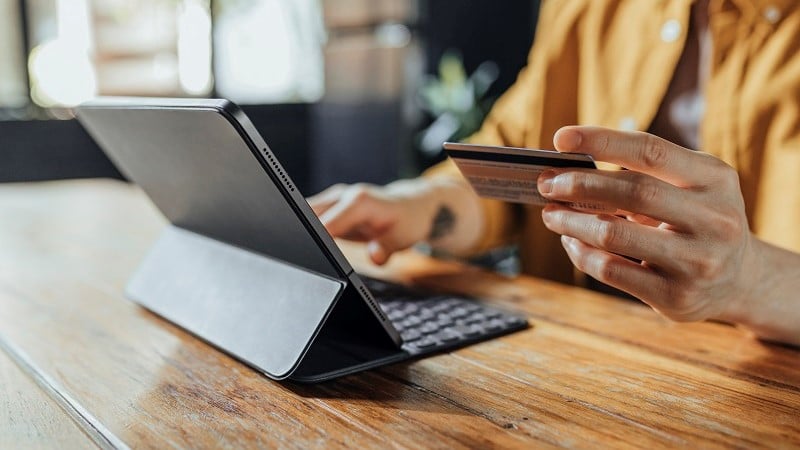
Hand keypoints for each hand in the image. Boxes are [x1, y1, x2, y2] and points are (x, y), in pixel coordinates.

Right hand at [308, 178, 481, 264]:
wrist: (410, 207)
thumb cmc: (406, 222)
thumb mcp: (402, 239)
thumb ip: (386, 249)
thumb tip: (374, 257)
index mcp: (359, 201)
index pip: (327, 222)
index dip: (316, 238)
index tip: (307, 252)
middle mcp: (343, 195)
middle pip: (308, 214)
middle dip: (300, 234)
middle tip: (298, 256)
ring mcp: (334, 199)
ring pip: (305, 213)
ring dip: (299, 230)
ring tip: (298, 251)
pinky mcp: (330, 207)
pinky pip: (310, 216)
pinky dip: (304, 229)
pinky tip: (303, 244)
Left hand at [537, 126, 757, 322]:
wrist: (741, 281)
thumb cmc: (699, 222)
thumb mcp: (693, 187)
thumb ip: (645, 173)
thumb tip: (570, 169)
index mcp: (715, 179)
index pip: (651, 151)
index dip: (602, 141)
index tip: (562, 139)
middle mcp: (714, 220)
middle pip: (631, 191)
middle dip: (579, 185)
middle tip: (547, 183)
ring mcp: (697, 262)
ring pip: (614, 234)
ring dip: (571, 220)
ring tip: (552, 213)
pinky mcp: (676, 297)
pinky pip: (611, 269)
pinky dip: (581, 252)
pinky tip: (571, 242)